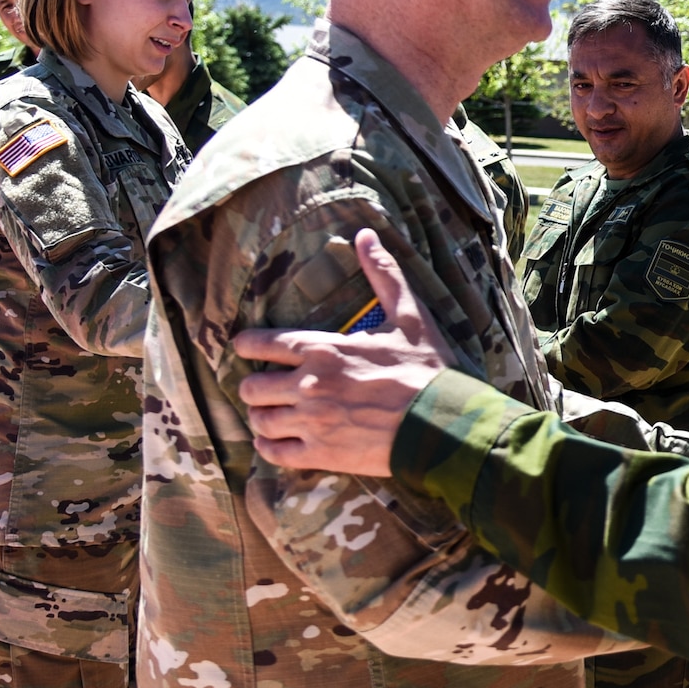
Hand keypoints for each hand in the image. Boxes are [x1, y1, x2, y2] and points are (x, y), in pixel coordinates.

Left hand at [235, 229, 452, 475]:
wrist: (444, 423)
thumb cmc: (428, 368)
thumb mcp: (410, 315)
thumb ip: (383, 273)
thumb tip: (366, 234)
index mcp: (325, 349)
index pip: (264, 344)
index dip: (247, 345)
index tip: (244, 346)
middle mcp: (310, 384)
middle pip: (252, 387)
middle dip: (255, 385)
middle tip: (265, 386)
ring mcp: (313, 422)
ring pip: (259, 420)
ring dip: (261, 416)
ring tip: (271, 414)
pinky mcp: (321, 454)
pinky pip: (274, 454)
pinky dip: (268, 447)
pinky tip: (274, 442)